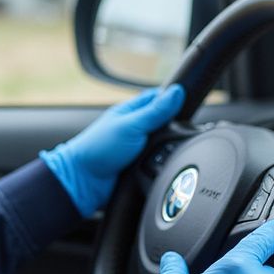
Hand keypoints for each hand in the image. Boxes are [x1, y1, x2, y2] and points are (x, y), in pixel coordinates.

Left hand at [39, 84, 184, 216]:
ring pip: (166, 144)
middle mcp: (136, 128)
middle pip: (166, 122)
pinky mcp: (142, 166)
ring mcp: (139, 148)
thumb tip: (177, 92)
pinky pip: (160, 162)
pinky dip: (164, 163)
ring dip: (169, 147)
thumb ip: (155, 111)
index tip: (188, 101)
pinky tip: (166, 163)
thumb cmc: (98, 148)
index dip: (173, 98)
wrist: (84, 181)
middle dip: (175, 126)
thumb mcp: (131, 125)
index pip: (158, 97)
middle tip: (182, 130)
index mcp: (132, 111)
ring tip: (171, 149)